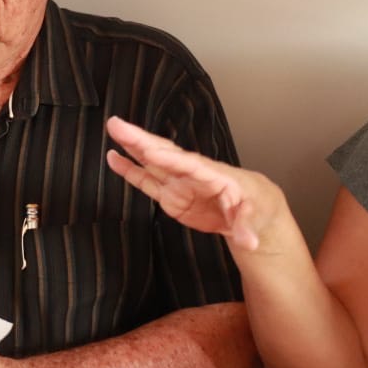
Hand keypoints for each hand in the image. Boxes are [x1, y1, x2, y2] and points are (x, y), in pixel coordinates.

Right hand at [105, 116, 282, 251]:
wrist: (248, 209)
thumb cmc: (253, 206)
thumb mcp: (254, 217)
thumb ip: (246, 227)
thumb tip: (249, 242)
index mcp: (213, 175)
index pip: (190, 165)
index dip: (170, 160)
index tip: (151, 151)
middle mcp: (191, 174)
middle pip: (164, 154)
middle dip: (141, 140)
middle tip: (118, 125)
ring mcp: (178, 183)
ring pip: (151, 161)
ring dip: (132, 146)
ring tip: (113, 129)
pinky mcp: (170, 195)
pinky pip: (146, 180)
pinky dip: (130, 169)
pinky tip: (114, 158)